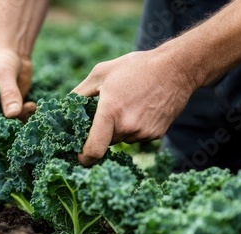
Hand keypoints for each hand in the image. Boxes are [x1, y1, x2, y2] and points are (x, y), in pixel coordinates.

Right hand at [0, 47, 35, 119]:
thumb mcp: (3, 76)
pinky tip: (32, 105)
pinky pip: (20, 119)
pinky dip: (27, 114)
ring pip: (10, 126)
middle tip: (23, 113)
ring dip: (22, 119)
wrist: (10, 53)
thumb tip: (13, 114)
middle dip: (11, 125)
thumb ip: (8, 94)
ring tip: (29, 106)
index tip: (7, 124)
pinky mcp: (12, 111)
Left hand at [73, 50, 196, 165]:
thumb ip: (79, 94)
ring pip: (122, 139)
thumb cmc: (135, 68)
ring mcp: (143, 132)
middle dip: (102, 132)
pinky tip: (140, 108)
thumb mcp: (101, 73)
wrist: (176, 69)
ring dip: (119, 129)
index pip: (93, 149)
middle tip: (106, 112)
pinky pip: (137, 137)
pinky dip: (134, 128)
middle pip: (106, 141)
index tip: (79, 157)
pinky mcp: (156, 135)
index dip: (84, 158)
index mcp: (110, 112)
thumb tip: (64, 109)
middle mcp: (127, 126)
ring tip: (128, 104)